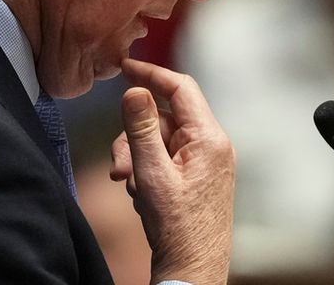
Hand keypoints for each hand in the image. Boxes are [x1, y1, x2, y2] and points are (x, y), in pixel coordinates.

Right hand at [110, 58, 234, 284]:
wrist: (193, 269)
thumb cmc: (178, 227)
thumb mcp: (151, 172)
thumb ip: (141, 127)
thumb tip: (135, 90)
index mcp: (209, 139)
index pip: (180, 88)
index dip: (151, 74)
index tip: (125, 67)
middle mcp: (213, 146)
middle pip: (163, 118)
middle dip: (135, 138)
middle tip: (120, 168)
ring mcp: (206, 163)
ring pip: (160, 140)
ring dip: (138, 159)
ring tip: (133, 189)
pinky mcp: (198, 178)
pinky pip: (166, 159)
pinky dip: (148, 171)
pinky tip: (144, 196)